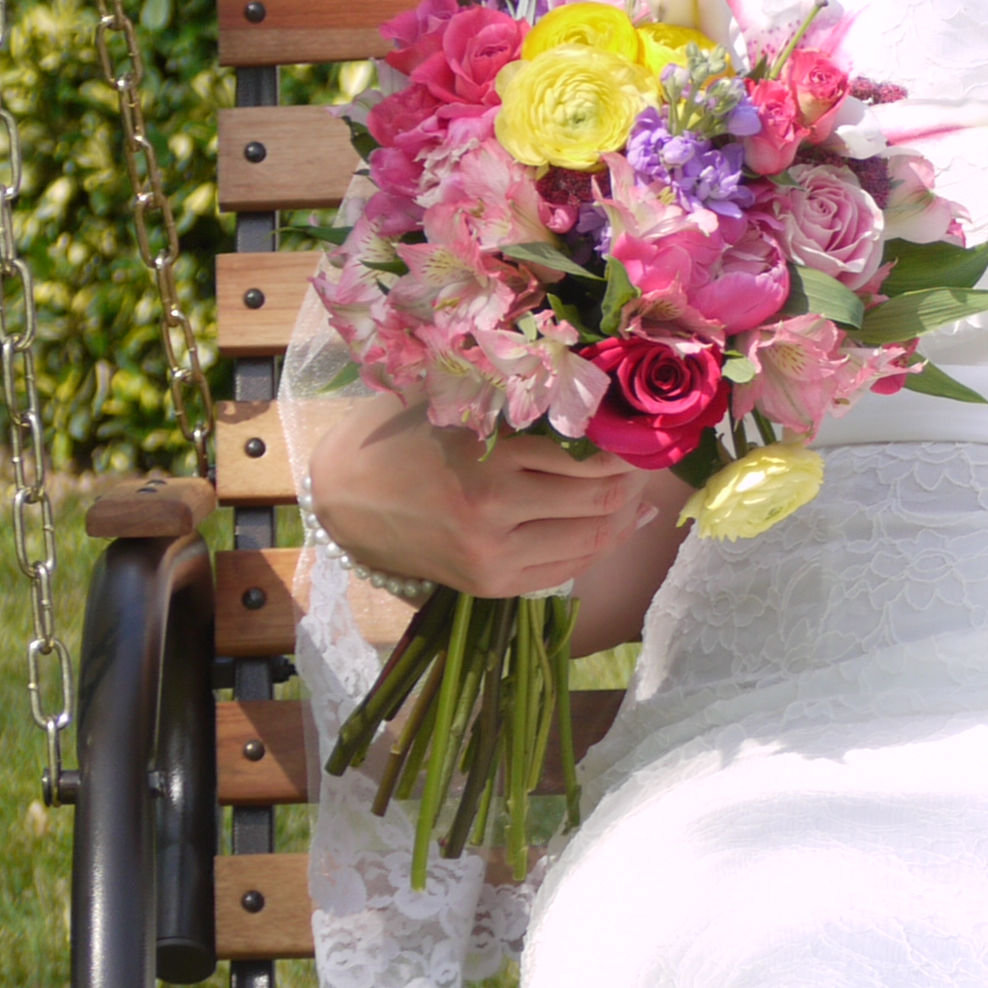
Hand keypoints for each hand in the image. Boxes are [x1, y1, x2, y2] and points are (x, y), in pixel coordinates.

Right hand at [311, 396, 667, 601]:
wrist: (343, 497)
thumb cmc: (404, 435)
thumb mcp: (459, 403)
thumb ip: (522, 402)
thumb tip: (603, 403)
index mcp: (489, 458)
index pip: (590, 458)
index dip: (626, 446)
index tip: (640, 430)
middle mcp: (495, 512)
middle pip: (599, 501)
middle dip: (633, 482)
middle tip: (645, 460)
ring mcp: (493, 556)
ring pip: (591, 540)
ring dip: (624, 516)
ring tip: (636, 492)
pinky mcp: (490, 585)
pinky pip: (565, 569)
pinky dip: (598, 547)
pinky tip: (617, 526)